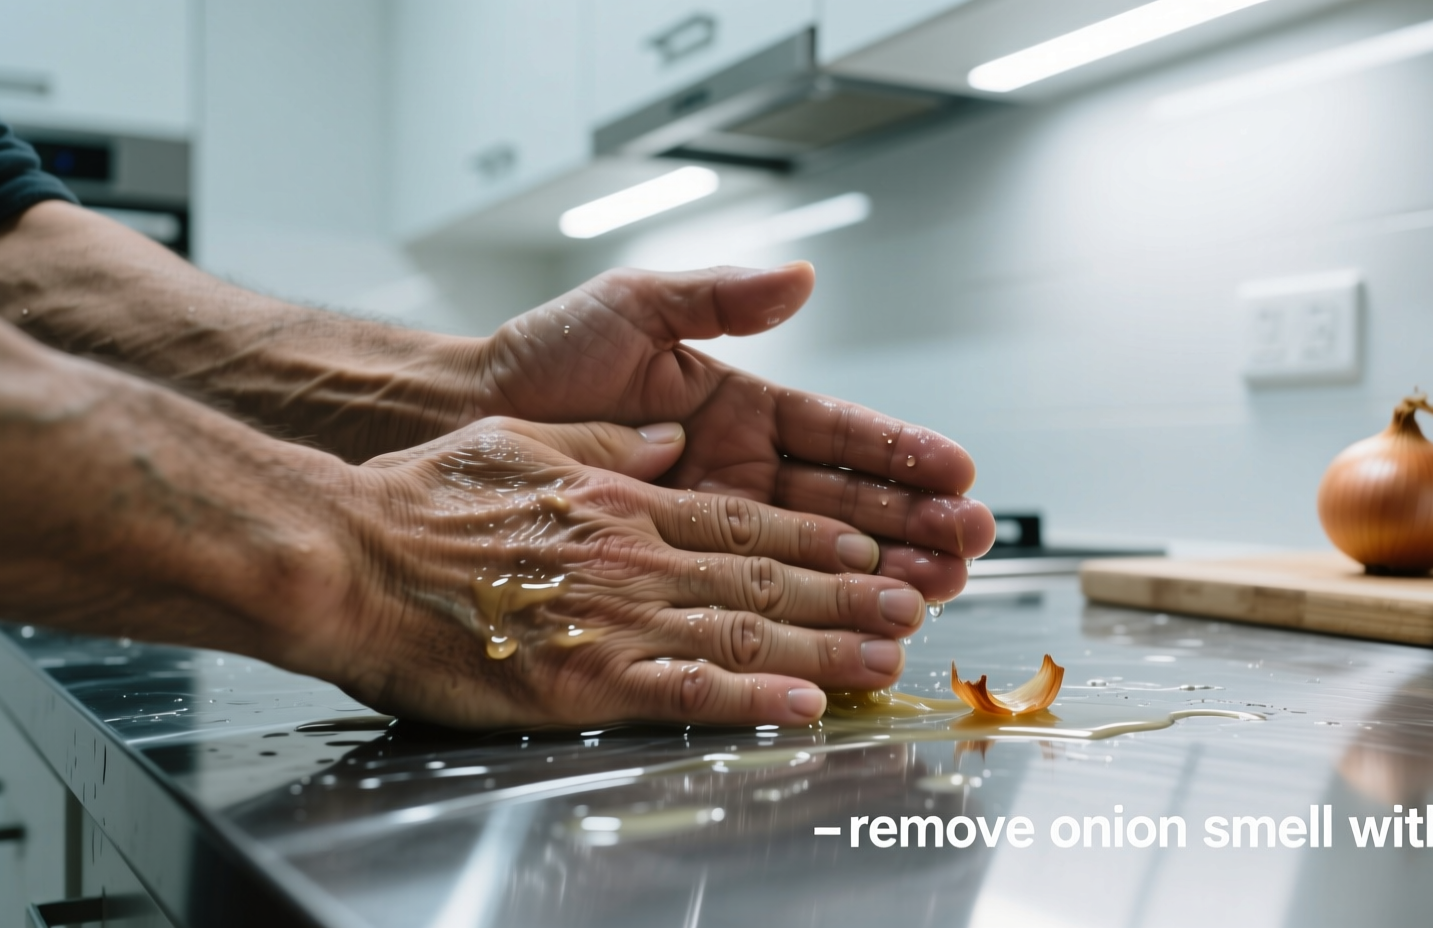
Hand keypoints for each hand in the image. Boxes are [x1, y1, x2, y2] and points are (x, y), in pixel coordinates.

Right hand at [321, 417, 930, 728]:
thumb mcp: (525, 440)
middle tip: (916, 601)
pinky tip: (808, 704)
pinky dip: (753, 698)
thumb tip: (667, 444)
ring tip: (892, 652)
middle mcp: (634, 553)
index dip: (813, 537)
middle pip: (765, 574)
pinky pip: (685, 689)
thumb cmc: (422, 499)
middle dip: (850, 589)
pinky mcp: (582, 678)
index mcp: (623, 500)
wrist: (348, 553)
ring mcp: (614, 615)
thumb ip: (608, 445)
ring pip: (745, 628)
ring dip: (829, 642)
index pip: (742, 519)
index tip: (869, 546)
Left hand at [476, 263, 994, 600]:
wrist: (463, 420)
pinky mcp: (683, 568)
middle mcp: (742, 470)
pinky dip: (810, 614)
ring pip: (819, 553)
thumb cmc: (545, 359)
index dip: (901, 452)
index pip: (841, 433)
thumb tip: (800, 277)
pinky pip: (756, 593)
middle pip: (848, 501)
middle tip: (969, 542)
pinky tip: (859, 629)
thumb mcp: (636, 309)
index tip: (958, 470)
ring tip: (940, 588)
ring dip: (885, 571)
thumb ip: (719, 298)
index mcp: (744, 408)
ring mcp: (717, 524)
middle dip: (915, 522)